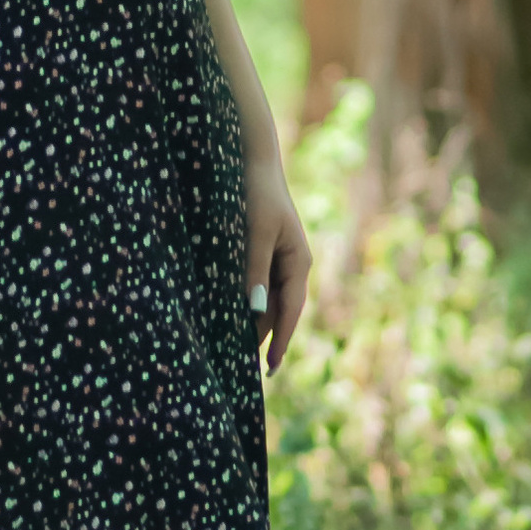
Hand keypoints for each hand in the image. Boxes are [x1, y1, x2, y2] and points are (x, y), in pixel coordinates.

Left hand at [246, 164, 310, 372]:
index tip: (268, 369)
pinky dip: (248, 304)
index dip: (280, 341)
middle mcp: (293, 264)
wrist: (252, 159)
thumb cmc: (255, 193)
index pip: (290, 312)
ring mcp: (280, 258)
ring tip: (236, 350)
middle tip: (245, 370)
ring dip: (255, 323)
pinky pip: (259, 285)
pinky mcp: (264, 251)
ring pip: (268, 300)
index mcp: (299, 262)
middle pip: (280, 311)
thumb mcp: (254, 232)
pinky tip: (232, 316)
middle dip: (265, 338)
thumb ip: (255, 270)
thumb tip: (255, 311)